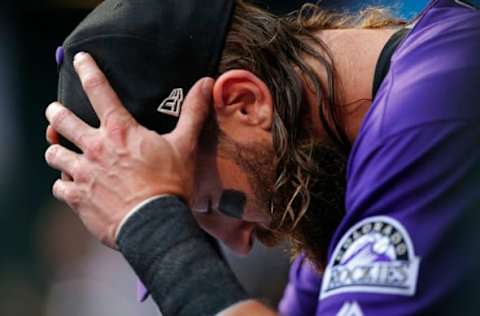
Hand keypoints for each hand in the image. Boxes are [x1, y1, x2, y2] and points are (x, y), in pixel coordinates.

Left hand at [45, 52, 212, 247]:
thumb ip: (193, 112)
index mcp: (120, 131)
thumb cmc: (171, 184)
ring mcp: (83, 173)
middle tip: (56, 112)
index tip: (78, 59)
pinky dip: (64, 183)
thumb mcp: (185, 145)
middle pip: (62, 120)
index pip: (98, 90)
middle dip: (55, 113)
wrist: (155, 225)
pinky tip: (71, 185)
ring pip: (54, 153)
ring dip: (57, 149)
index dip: (87, 69)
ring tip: (61, 150)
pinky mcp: (77, 198)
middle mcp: (95, 147)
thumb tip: (207, 82)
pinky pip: (59, 186)